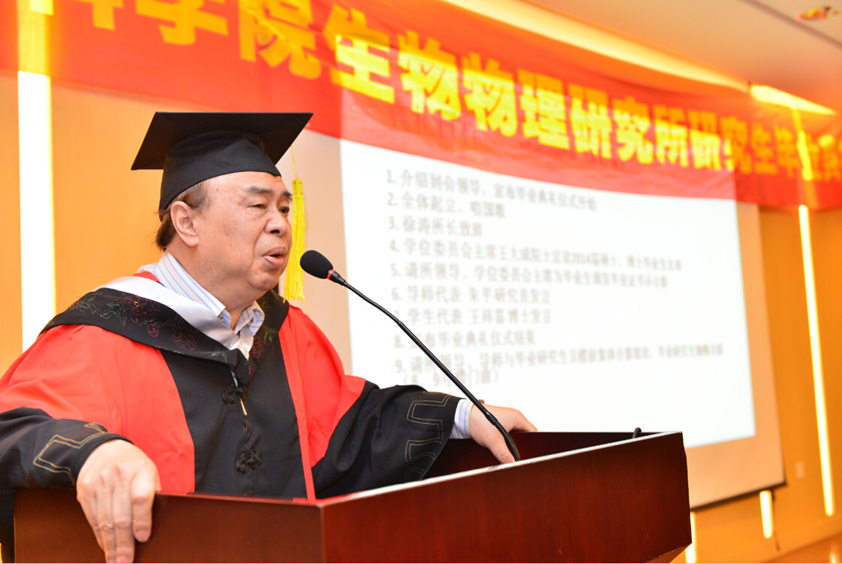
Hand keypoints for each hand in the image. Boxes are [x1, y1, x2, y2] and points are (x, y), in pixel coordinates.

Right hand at [76, 440, 160, 562]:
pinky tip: (106, 548)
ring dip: (110, 546)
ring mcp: (99, 484)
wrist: (102, 450)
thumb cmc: (134, 466)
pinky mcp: (85, 492)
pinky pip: (93, 520)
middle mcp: (118, 476)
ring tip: (116, 561)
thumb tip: (154, 527)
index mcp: (140, 469)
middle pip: (120, 516)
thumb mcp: (149, 472)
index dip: (142, 520)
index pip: (140, 498)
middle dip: (124, 543)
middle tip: (127, 562)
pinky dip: (100, 537)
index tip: (143, 539)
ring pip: (105, 521)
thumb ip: (152, 494)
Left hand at [469, 404, 536, 463]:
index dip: (534, 444)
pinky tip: (500, 446)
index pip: (533, 432)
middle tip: (518, 455)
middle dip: (521, 445)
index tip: (531, 455)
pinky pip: (507, 434)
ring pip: (515, 435)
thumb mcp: (494, 442)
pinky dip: (505, 441)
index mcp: (517, 417)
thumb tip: (513, 465)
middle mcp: (514, 417)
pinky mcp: (499, 423)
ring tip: (508, 450)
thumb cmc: (478, 421)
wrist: (463, 416)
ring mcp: (506, 420)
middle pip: (525, 435)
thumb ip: (504, 455)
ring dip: (512, 443)